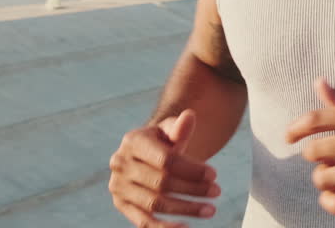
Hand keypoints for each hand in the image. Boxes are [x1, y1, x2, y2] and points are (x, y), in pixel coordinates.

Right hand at [108, 109, 220, 226]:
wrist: (145, 154)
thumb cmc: (163, 141)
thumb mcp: (171, 130)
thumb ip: (180, 127)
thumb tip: (190, 116)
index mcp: (133, 141)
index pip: (165, 160)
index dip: (191, 169)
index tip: (214, 175)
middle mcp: (120, 164)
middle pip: (161, 183)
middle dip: (192, 189)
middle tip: (217, 192)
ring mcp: (118, 186)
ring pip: (155, 204)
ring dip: (185, 209)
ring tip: (210, 210)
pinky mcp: (121, 204)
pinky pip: (143, 221)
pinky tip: (186, 227)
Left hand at [286, 77, 334, 215]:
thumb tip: (318, 84)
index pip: (315, 119)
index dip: (295, 129)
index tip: (289, 136)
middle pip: (314, 151)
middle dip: (312, 155)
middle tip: (321, 157)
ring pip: (324, 179)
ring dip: (321, 178)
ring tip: (330, 175)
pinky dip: (329, 203)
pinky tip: (332, 197)